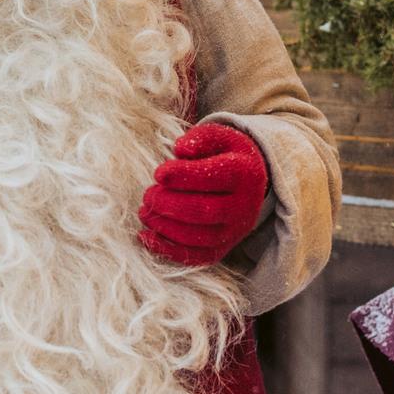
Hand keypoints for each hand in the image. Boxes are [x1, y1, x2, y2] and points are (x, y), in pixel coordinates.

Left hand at [137, 123, 270, 266]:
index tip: (158, 173)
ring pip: (200, 237)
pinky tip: (145, 236)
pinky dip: (168, 250)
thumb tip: (180, 149)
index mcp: (244, 174)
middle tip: (148, 195)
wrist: (249, 181)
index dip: (183, 177)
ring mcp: (235, 231)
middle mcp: (244, 206)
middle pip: (205, 211)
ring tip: (144, 212)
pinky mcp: (224, 248)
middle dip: (170, 204)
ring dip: (165, 227)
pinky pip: (197, 256)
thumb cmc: (224, 154)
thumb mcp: (219, 137)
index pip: (214, 177)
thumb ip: (200, 138)